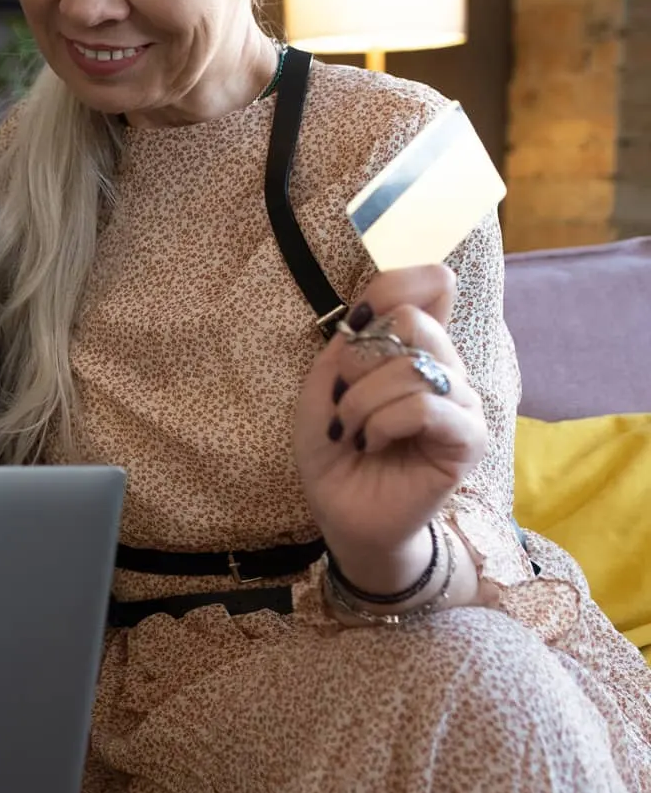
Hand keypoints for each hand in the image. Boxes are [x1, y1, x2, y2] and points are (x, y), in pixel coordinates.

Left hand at [293, 266, 488, 583]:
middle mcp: (445, 366)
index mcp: (414, 346)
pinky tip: (374, 443)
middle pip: (415, 320)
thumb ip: (349, 343)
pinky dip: (384, 423)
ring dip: (363, 402)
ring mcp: (462, 401)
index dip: (395, 284)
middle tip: (344, 400)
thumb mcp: (324, 387)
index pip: (429, 283)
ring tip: (353, 432)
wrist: (342, 510)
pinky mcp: (469, 438)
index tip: (358, 323)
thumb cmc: (335, 448)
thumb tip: (374, 308)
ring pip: (414, 368)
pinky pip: (426, 407)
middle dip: (360, 361)